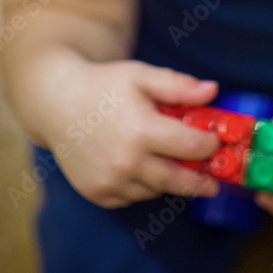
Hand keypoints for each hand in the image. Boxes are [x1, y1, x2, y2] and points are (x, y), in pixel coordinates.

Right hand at [40, 59, 221, 207]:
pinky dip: (141, 186)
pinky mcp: (97, 193)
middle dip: (199, 181)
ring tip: (170, 164)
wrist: (57, 103)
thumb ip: (178, 86)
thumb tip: (213, 91)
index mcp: (141, 130)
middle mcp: (126, 161)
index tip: (215, 142)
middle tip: (212, 182)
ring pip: (155, 190)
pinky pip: (131, 197)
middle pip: (177, 180)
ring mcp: (110, 181)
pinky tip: (139, 167)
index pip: (190, 147)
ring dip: (167, 180)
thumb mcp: (141, 75)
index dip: (209, 145)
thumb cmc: (103, 86)